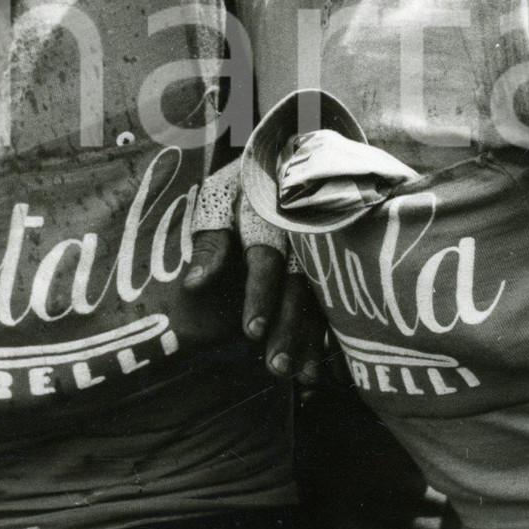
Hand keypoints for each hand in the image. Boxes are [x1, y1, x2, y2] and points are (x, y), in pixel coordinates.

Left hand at [186, 159, 324, 382]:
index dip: (260, 295)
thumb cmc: (246, 184)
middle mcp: (302, 238)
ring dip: (311, 338)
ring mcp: (323, 251)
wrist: (292, 152)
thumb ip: (211, 242)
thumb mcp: (221, 200)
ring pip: (320, 297)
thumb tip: (193, 285)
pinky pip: (334, 299)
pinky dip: (329, 333)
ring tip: (303, 377)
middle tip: (276, 367)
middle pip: (298, 287)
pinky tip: (323, 365)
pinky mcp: (333, 262)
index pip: (266, 261)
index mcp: (271, 218)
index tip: (251, 332)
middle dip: (288, 329)